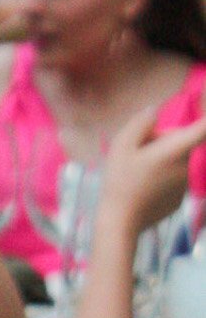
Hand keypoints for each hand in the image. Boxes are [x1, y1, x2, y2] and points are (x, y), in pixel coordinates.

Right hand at [99, 105, 205, 235]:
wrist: (120, 222)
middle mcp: (186, 166)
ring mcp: (184, 185)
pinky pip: (171, 178)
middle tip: (136, 150)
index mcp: (176, 150)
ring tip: (134, 172)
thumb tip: (154, 111)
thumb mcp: (121, 146)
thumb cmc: (120, 182)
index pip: (204, 127)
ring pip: (175, 160)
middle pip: (180, 142)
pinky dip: (159, 177)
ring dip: (160, 159)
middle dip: (162, 139)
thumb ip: (140, 124)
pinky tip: (140, 188)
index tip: (203, 95)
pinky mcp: (178, 199)